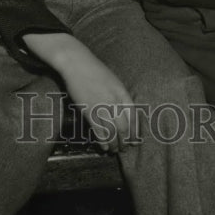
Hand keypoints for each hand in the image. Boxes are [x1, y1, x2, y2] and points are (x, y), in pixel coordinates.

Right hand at [24, 33, 138, 152]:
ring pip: (111, 131)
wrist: (77, 64)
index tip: (136, 141)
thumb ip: (120, 97)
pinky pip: (98, 130)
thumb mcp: (114, 82)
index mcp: (122, 93)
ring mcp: (101, 106)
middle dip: (125, 141)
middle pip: (123, 127)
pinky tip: (104, 146)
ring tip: (115, 150)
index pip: (133, 117)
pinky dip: (102, 140)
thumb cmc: (96, 71)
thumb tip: (125, 114)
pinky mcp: (88, 110)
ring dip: (114, 144)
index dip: (135, 132)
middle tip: (125, 148)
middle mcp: (114, 101)